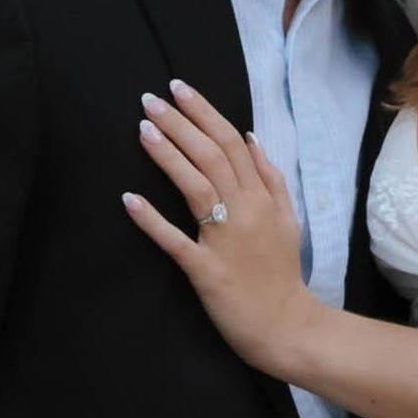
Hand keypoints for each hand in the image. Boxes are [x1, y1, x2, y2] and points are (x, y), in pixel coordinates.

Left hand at [122, 82, 318, 378]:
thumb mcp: (288, 220)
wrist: (288, 327)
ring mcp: (225, 241)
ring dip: (168, 155)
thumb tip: (252, 137)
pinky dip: (152, 220)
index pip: (232, 143)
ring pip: (196, 186)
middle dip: (180, 123)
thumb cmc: (281, 275)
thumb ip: (272, 179)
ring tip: (143, 128)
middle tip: (150, 99)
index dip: (204, 113)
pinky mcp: (208, 271)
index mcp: (262, 199)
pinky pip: (176, 241)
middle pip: (211, 155)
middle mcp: (246, 212)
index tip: (179, 89)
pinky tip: (129, 199)